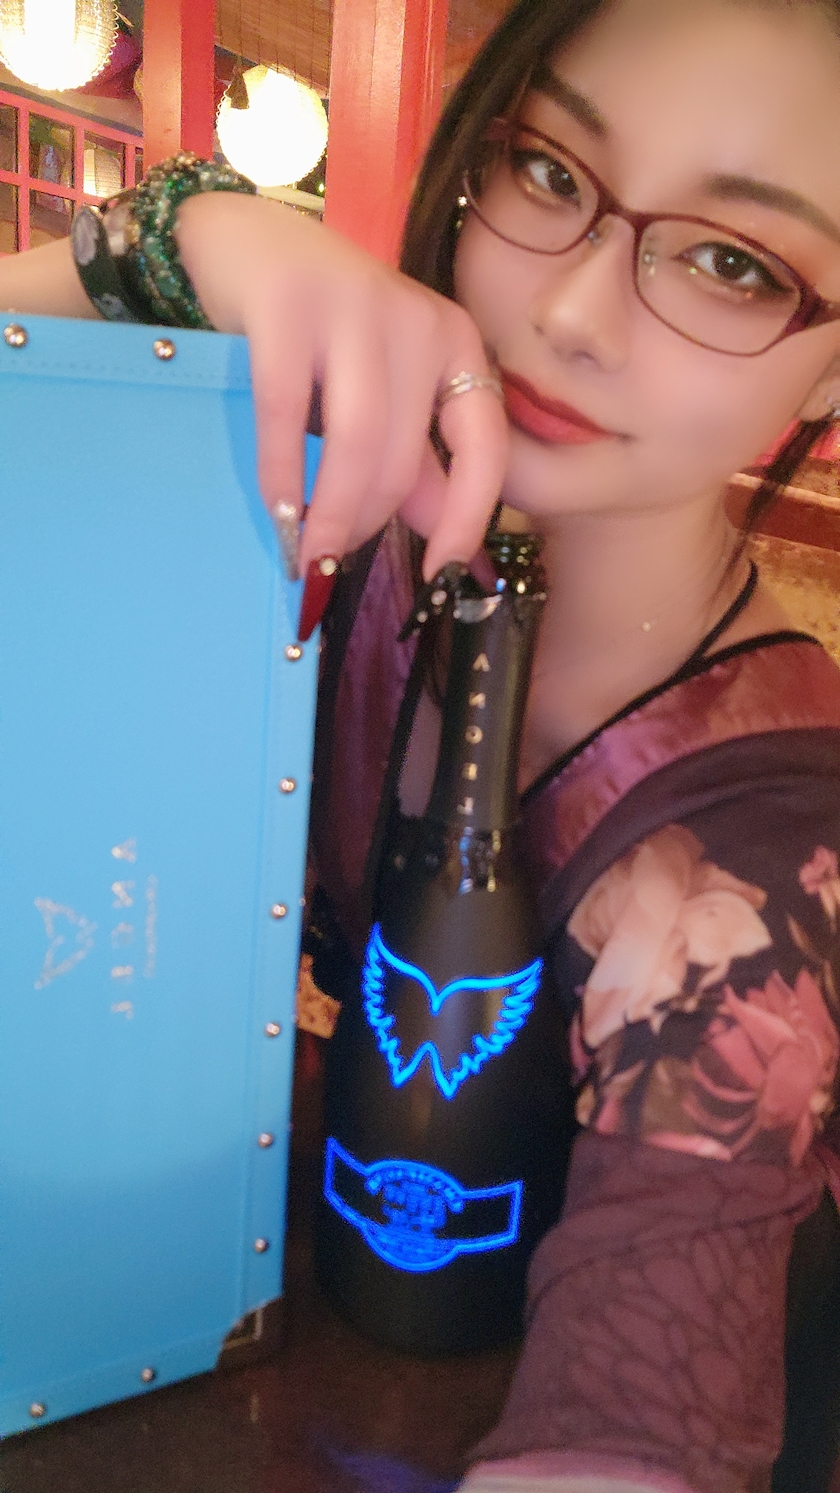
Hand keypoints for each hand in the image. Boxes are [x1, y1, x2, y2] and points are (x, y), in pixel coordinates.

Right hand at [175, 191, 508, 581]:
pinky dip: (282, 472)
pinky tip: (278, 509)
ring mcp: (354, 305)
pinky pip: (287, 410)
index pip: (485, 447)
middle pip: (404, 454)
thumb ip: (417, 465)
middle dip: (367, 522)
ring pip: (358, 439)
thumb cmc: (321, 332)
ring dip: (332, 510)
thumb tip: (449, 552)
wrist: (244, 240)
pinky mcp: (287, 304)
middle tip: (333, 561)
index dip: (467, 520)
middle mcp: (417, 320)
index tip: (439, 577)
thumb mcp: (381, 394)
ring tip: (309, 552)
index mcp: (456, 344)